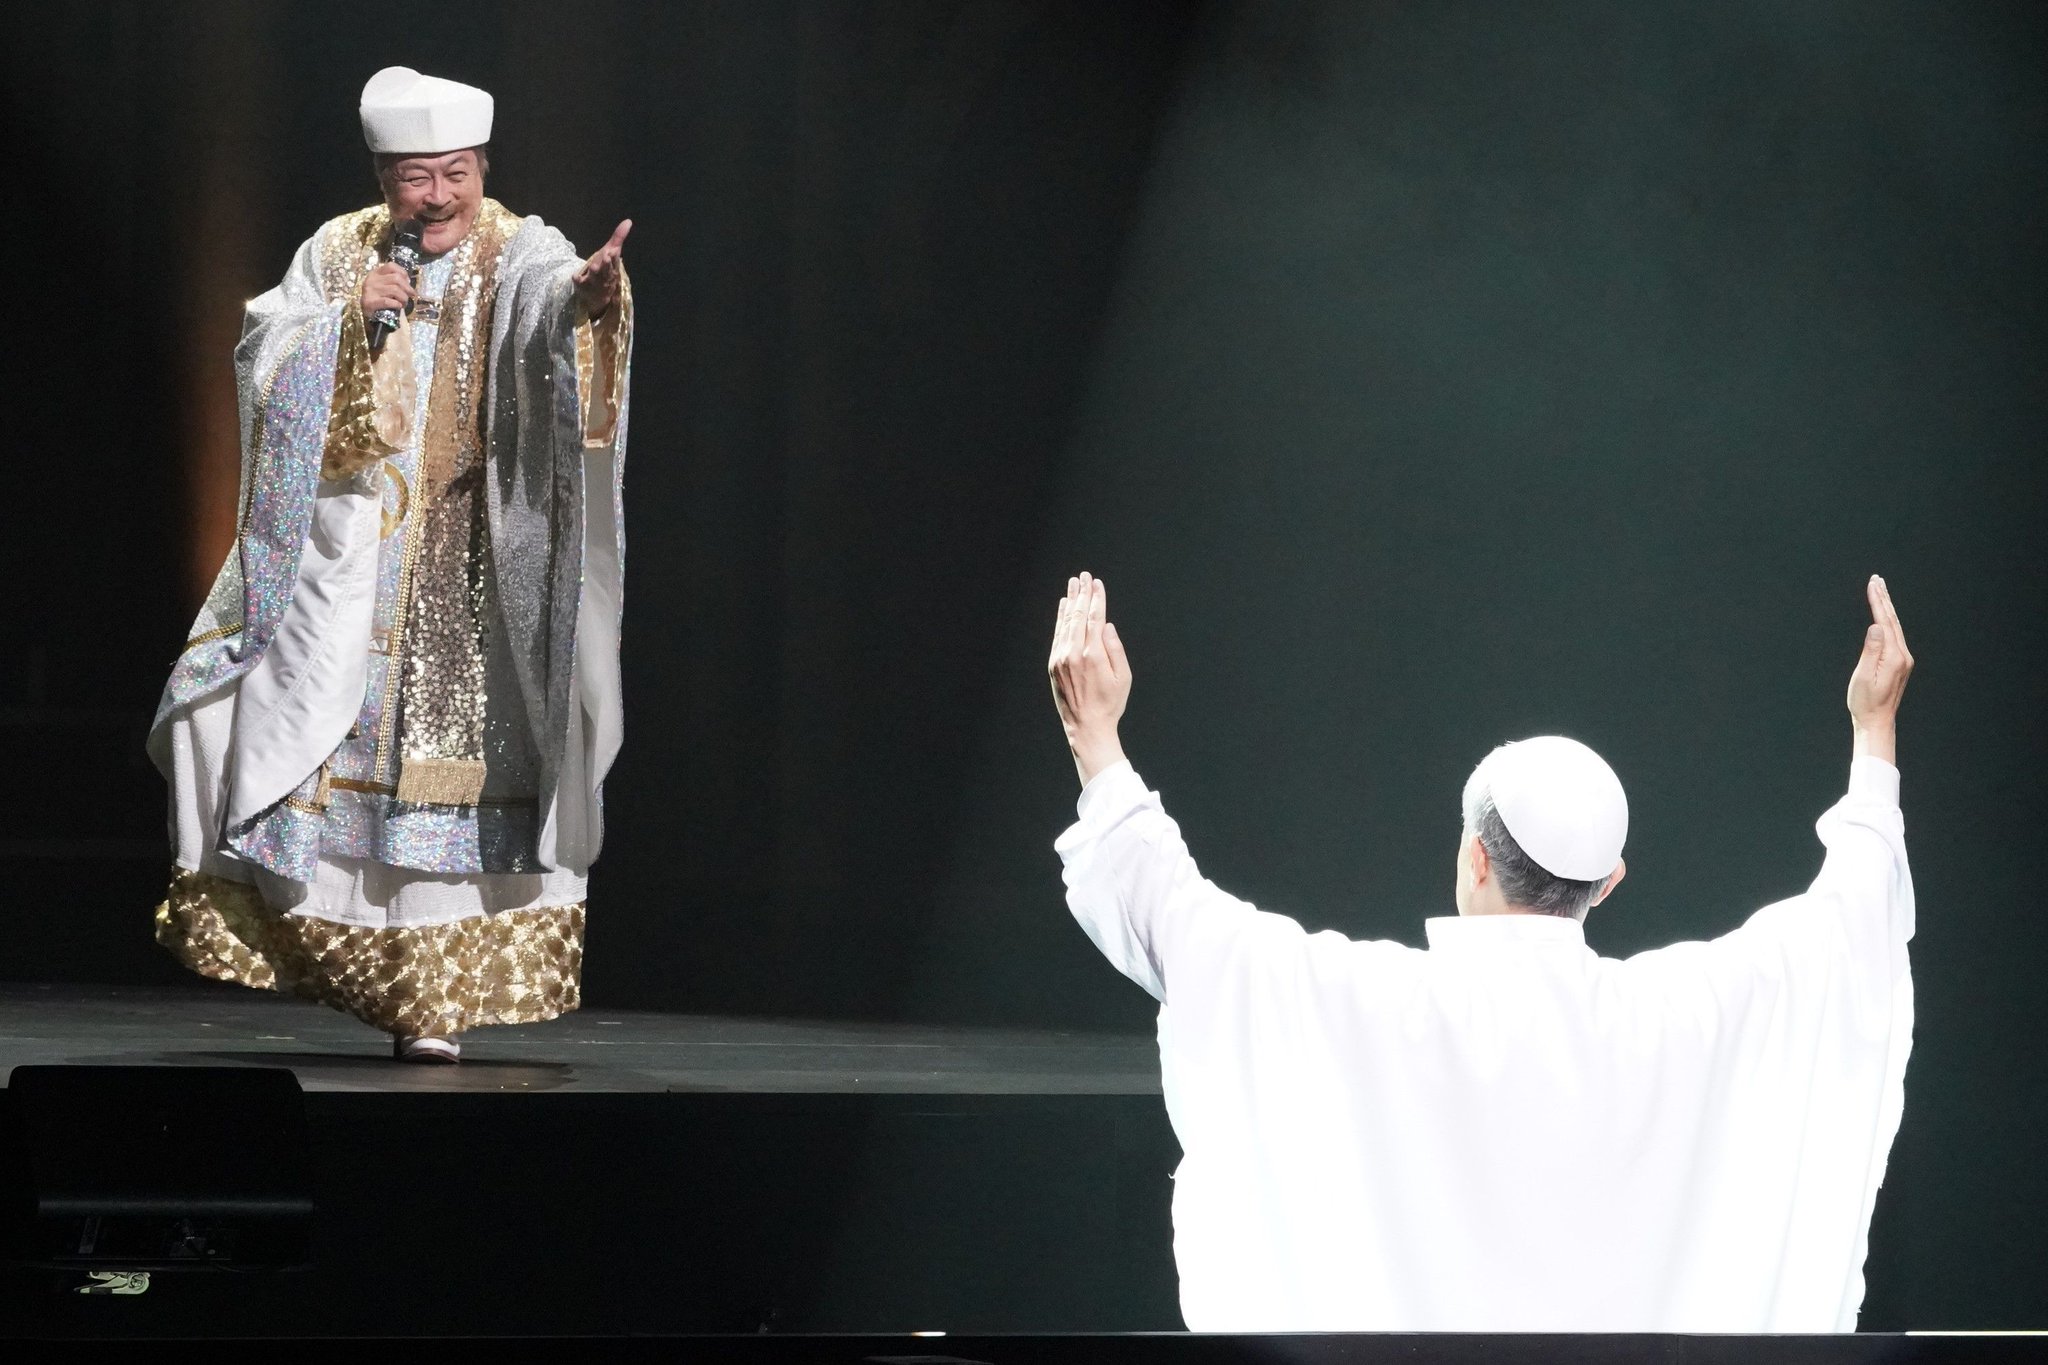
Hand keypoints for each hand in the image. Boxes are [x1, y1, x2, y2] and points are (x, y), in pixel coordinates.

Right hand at [359, 262, 413, 325]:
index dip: (403, 272)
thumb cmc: (379, 300)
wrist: (367, 314)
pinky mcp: (369, 303)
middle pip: (396, 278)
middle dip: (407, 287)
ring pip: (395, 290)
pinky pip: (388, 301)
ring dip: (404, 298)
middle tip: (411, 295)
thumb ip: (394, 282)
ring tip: (404, 303)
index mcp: (375, 274)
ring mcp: (370, 291)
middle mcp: (371, 280)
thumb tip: (409, 284)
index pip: (391, 266)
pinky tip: (398, 306)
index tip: (408, 281)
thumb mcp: (384, 286)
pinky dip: (397, 304)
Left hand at [574, 219, 631, 317]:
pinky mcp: (582, 286)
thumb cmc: (606, 270)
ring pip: (595, 277)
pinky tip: (575, 276)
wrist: (597, 295)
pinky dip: (578, 280)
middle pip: (606, 270)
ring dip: (595, 272)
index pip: (615, 262)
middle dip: (606, 264)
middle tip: (606, 256)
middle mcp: (605, 276)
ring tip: (594, 266)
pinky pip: (580, 282)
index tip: (613, 251)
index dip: (614, 258)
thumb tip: (628, 221)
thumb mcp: (611, 253)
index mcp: (613, 268)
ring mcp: (594, 282)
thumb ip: (618, 237)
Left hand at [1048, 571, 1131, 786]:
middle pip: (1078, 615)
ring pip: (1065, 623)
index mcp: (1094, 655)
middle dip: (1082, 594)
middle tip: (1084, 576)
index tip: (1097, 583)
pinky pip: (1057, 635)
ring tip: (1074, 584)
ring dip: (1070, 602)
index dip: (1097, 598)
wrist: (1086, 726)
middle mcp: (1074, 653)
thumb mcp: (1123, 678)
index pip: (1095, 618)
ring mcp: (1061, 658)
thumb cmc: (1110, 704)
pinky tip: (1065, 607)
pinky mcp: (1053, 665)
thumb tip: (1106, 625)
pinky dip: (1061, 619)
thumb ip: (1115, 649)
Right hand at [1846, 574, 1912, 763]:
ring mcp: (1902, 659)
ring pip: (1895, 627)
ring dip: (1887, 608)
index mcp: (1894, 657)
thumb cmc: (1865, 702)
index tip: (1872, 584)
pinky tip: (1884, 616)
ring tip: (1880, 592)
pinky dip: (1888, 620)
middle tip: (1877, 580)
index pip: (1885, 622)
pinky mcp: (1899, 664)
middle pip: (1893, 620)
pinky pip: (1894, 635)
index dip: (1878, 601)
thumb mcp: (1863, 677)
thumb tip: (1876, 627)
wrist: (1877, 722)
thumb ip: (1870, 650)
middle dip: (1884, 598)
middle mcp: (1902, 655)